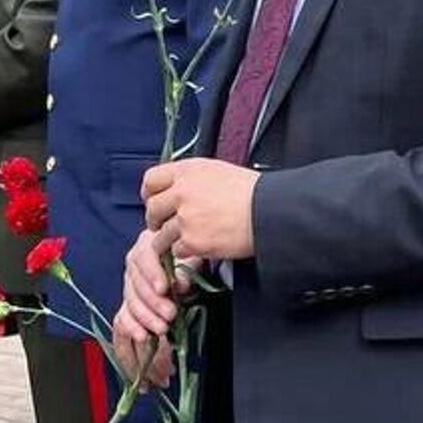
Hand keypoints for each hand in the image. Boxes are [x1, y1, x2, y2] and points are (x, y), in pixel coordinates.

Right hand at [113, 231, 185, 386]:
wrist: (184, 265)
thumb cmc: (188, 258)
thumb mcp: (192, 258)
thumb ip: (186, 269)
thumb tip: (180, 285)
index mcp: (147, 247)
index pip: (143, 258)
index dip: (153, 274)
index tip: (165, 287)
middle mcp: (133, 267)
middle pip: (135, 286)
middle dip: (153, 304)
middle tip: (170, 314)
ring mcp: (130, 288)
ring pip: (130, 306)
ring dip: (146, 320)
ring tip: (162, 328)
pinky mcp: (129, 308)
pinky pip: (123, 321)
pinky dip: (132, 332)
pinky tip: (142, 339)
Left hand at [141, 159, 258, 263]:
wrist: (271, 212)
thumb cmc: (253, 192)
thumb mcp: (219, 171)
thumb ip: (193, 178)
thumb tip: (177, 187)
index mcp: (188, 170)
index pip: (150, 179)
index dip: (151, 194)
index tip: (156, 202)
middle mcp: (182, 191)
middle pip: (152, 209)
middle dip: (157, 220)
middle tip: (167, 226)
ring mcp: (185, 217)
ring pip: (161, 235)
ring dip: (171, 240)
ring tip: (187, 240)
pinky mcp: (193, 240)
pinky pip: (176, 251)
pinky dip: (186, 252)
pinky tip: (201, 247)